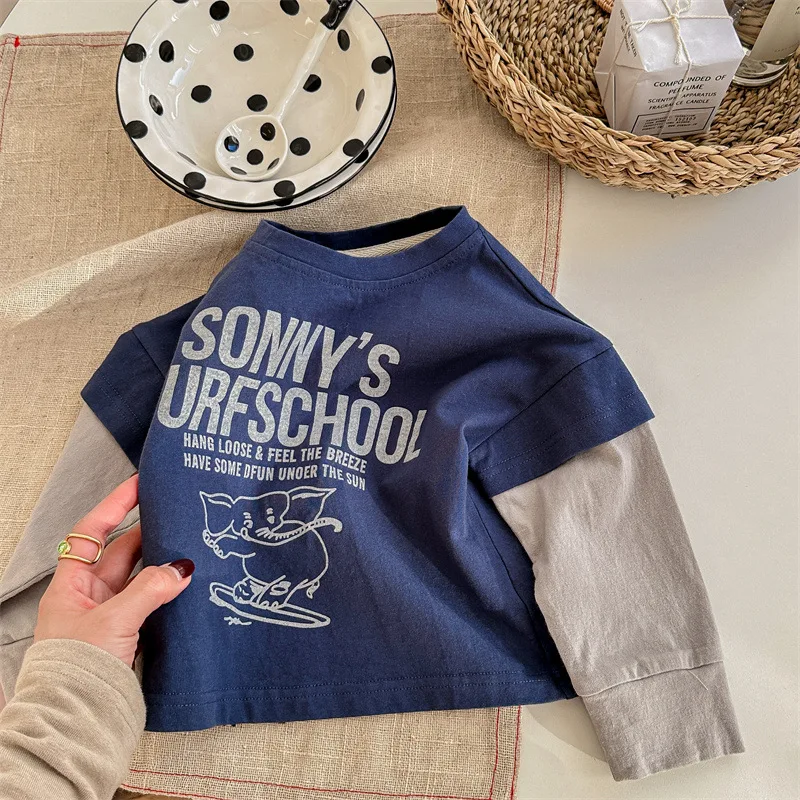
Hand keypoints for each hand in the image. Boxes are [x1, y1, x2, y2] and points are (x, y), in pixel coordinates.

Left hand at [33, 475, 193, 666]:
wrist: (77, 721)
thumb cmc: (76, 670)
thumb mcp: (113, 621)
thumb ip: (149, 590)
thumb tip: (181, 568)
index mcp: (70, 587)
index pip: (91, 533)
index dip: (114, 506)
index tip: (137, 485)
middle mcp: (89, 598)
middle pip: (121, 553)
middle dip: (149, 535)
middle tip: (176, 516)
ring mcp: (109, 617)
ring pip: (140, 579)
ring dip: (162, 567)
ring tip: (189, 549)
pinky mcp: (128, 636)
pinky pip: (151, 603)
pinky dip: (168, 593)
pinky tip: (186, 587)